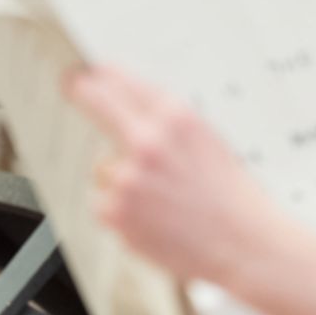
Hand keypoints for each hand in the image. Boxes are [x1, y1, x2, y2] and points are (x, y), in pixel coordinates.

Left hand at [64, 66, 297, 286]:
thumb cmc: (233, 197)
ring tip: (161, 197)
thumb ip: (170, 125)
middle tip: (73, 84)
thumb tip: (135, 110)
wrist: (242, 242)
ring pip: (105, 167)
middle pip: (98, 101)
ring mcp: (127, 176)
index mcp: (178, 119)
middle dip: (82, 90)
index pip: (126, 82)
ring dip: (122, 179)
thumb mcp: (211, 143)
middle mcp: (149, 141)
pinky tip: (154, 217)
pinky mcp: (114, 210)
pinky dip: (122, 211)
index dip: (103, 74)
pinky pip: (105, 203)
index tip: (90, 72)